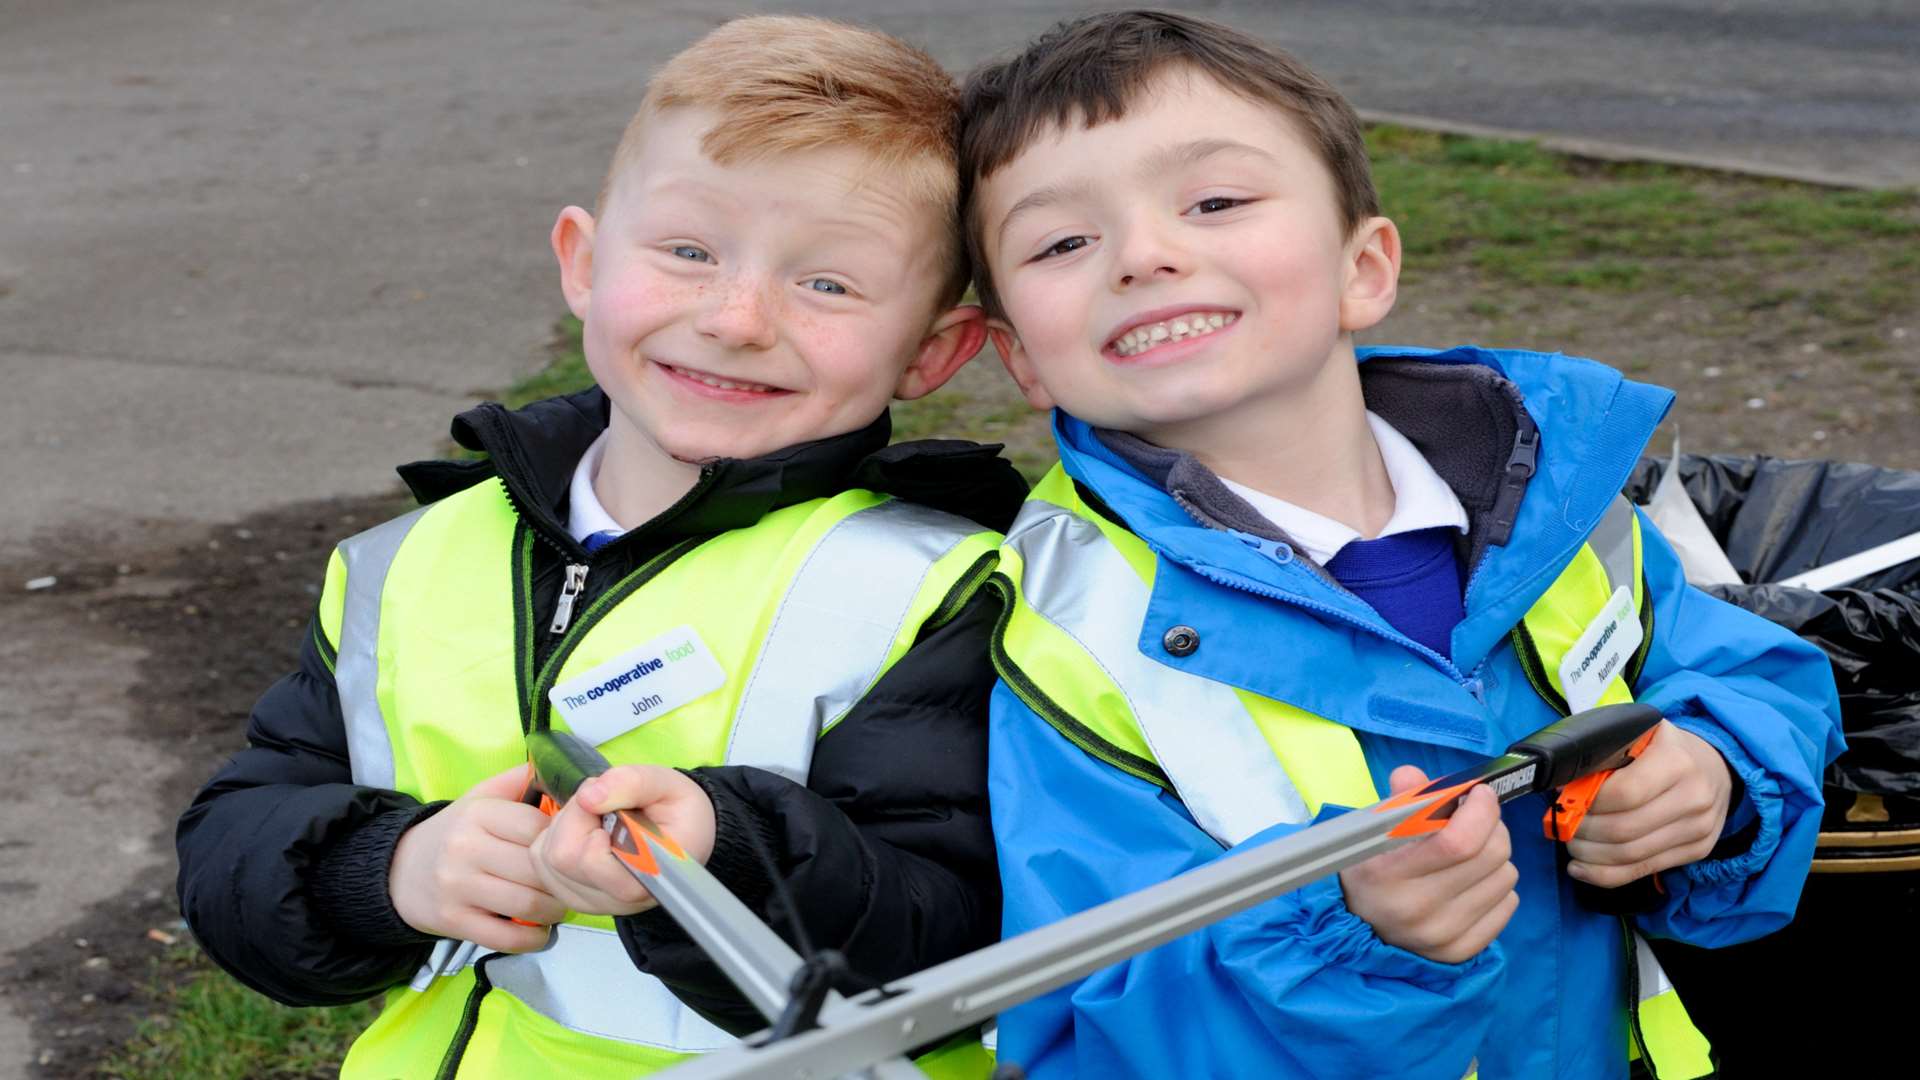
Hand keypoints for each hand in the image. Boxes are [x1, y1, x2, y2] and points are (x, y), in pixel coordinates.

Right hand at [388, 763, 565, 952]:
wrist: (398, 871)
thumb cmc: (455, 833)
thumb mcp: (480, 797)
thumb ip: (518, 780)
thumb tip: (561, 766)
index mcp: (478, 814)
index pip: (538, 828)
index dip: (563, 841)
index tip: (571, 849)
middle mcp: (466, 848)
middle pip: (537, 868)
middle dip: (564, 880)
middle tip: (572, 883)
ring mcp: (457, 887)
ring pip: (528, 904)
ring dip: (555, 911)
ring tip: (559, 905)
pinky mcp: (453, 921)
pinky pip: (506, 937)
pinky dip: (533, 939)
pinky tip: (540, 931)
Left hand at [528, 765, 716, 916]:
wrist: (684, 838)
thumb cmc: (680, 815)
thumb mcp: (668, 785)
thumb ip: (632, 783)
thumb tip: (588, 796)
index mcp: (646, 876)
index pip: (590, 858)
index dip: (588, 821)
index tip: (611, 805)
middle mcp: (616, 899)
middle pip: (561, 856)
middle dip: (572, 817)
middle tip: (601, 805)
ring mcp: (591, 903)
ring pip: (544, 861)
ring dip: (561, 828)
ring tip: (594, 819)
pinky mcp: (573, 898)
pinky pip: (540, 866)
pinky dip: (553, 840)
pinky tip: (581, 833)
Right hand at [1341, 768, 1518, 963]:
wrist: (1358, 929)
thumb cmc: (1371, 868)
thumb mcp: (1372, 831)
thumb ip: (1398, 800)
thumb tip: (1414, 776)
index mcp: (1388, 874)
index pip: (1458, 842)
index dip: (1480, 811)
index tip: (1479, 794)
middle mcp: (1417, 909)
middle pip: (1491, 855)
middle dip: (1492, 826)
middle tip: (1477, 820)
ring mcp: (1442, 935)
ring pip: (1506, 877)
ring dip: (1495, 857)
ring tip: (1470, 856)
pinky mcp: (1462, 952)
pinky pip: (1508, 904)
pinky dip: (1496, 887)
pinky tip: (1472, 884)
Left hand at [1566, 720, 1732, 887]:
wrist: (1715, 767)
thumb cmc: (1662, 748)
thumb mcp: (1637, 733)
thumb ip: (1603, 752)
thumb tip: (1561, 785)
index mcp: (1676, 760)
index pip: (1623, 793)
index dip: (1588, 801)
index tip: (1565, 798)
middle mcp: (1694, 796)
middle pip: (1623, 829)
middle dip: (1581, 831)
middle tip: (1560, 825)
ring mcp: (1699, 828)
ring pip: (1630, 855)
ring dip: (1589, 855)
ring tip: (1571, 844)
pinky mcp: (1698, 850)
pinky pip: (1643, 870)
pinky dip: (1605, 874)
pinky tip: (1582, 868)